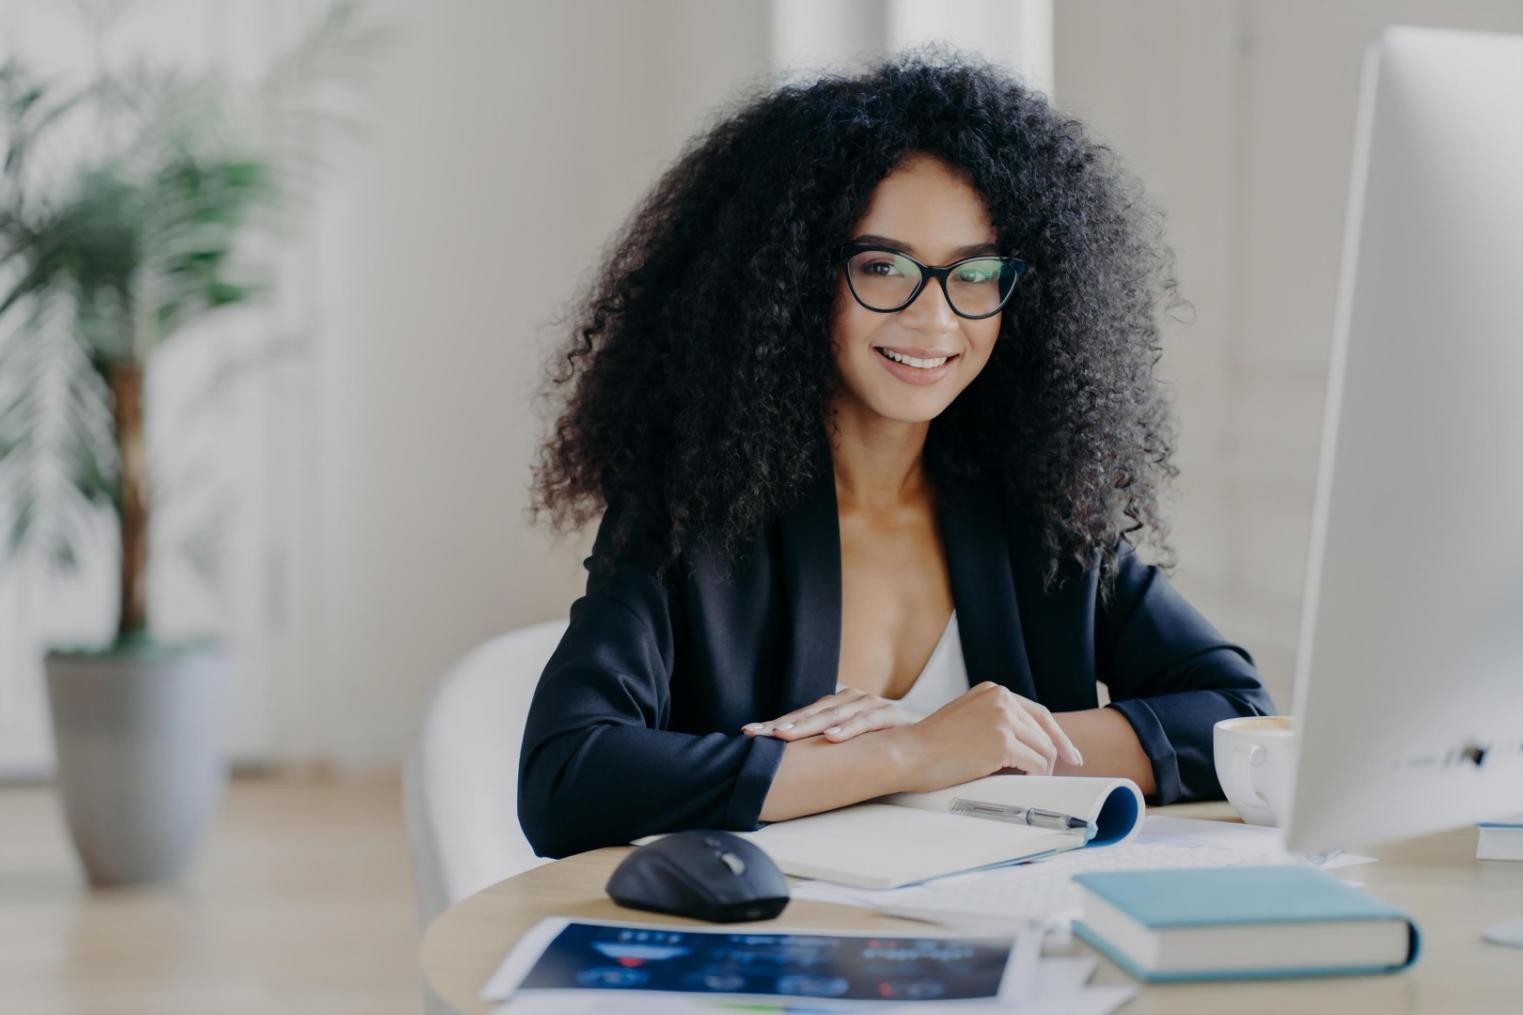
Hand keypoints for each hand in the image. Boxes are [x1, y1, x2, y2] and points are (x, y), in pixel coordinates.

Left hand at [740, 687, 920, 741]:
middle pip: (811, 712)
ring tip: (784, 736)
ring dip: (808, 725)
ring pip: (833, 713)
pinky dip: (848, 729)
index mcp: (838, 706)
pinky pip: (866, 721)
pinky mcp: (891, 714)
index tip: (748, 733)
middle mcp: (851, 700)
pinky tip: (831, 737)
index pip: (801, 715)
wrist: (931, 742)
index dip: (775, 723)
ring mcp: (870, 704)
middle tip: (759, 734)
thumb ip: (826, 744)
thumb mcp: (852, 744)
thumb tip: (789, 764)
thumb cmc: (886, 744)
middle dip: (783, 724)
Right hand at [894, 681, 1083, 792]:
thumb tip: (1031, 747)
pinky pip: (1037, 765)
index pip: (1038, 713)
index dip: (1057, 736)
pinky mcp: (1003, 741)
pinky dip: (1034, 778)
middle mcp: (1001, 698)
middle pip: (1046, 732)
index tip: (1070, 755)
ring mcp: (1003, 718)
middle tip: (1050, 778)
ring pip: (1045, 751)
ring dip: (1039, 770)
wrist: (908, 754)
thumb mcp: (968, 720)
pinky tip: (1018, 783)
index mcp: (992, 690)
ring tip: (1020, 782)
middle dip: (1051, 757)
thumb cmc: (931, 746)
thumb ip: (995, 722)